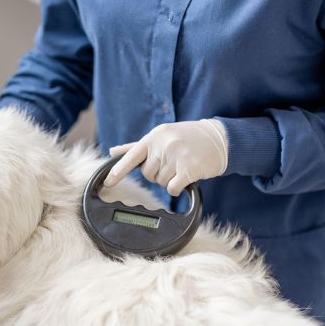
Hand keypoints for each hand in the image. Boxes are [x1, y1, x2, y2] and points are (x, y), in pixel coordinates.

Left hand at [103, 119, 227, 195]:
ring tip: (182, 165)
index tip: (107, 183)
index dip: (117, 171)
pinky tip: (186, 177)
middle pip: (148, 174)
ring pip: (161, 183)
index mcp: (154, 137)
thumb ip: (136, 146)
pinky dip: (178, 188)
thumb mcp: (161, 136)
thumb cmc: (186, 137)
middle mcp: (163, 145)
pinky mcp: (188, 169)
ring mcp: (176, 156)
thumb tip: (112, 151)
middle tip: (172, 162)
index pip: (130, 156)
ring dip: (170, 179)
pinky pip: (172, 189)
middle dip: (158, 173)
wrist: (217, 139)